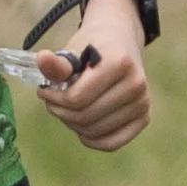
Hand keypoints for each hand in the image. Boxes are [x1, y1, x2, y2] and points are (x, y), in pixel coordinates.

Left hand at [33, 0, 150, 152]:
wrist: (119, 42)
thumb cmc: (92, 48)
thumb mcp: (74, 51)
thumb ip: (58, 65)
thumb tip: (42, 60)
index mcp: (119, 63)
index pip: (77, 98)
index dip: (53, 98)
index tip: (44, 90)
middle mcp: (136, 84)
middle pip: (85, 116)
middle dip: (60, 111)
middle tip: (52, 101)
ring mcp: (142, 103)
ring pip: (95, 131)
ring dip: (72, 124)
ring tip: (66, 108)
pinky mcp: (144, 118)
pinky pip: (112, 143)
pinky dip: (92, 139)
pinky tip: (81, 127)